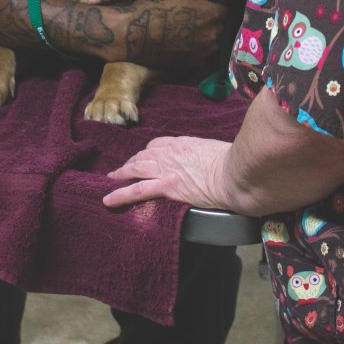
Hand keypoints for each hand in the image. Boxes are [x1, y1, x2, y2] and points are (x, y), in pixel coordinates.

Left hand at [103, 136, 231, 208]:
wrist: (235, 173)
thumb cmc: (232, 161)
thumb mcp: (214, 149)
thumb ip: (202, 153)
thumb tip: (205, 159)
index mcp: (182, 144)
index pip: (157, 145)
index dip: (147, 152)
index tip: (143, 157)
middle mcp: (170, 154)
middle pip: (142, 156)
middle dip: (130, 163)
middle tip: (121, 170)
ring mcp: (166, 170)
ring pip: (135, 170)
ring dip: (121, 175)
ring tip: (111, 181)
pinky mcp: (167, 187)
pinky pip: (137, 190)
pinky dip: (120, 195)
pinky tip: (108, 200)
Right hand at [108, 0, 227, 70]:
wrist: (133, 33)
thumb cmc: (151, 9)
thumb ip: (198, 4)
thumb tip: (207, 6)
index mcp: (210, 13)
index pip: (224, 11)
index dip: (213, 10)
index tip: (205, 11)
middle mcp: (212, 33)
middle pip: (220, 28)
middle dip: (211, 26)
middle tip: (195, 24)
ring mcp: (204, 51)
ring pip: (214, 45)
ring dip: (206, 41)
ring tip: (189, 37)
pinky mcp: (193, 64)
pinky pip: (204, 58)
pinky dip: (198, 54)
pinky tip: (185, 48)